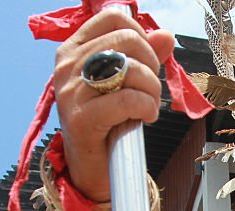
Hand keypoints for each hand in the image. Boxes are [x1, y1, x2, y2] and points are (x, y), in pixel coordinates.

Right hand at [53, 10, 175, 200]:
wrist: (94, 168)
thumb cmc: (109, 124)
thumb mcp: (125, 84)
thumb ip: (144, 56)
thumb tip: (166, 36)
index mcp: (74, 50)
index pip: (113, 17)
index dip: (141, 36)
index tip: (145, 62)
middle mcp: (68, 66)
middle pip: (128, 40)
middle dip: (152, 66)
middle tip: (150, 90)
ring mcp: (71, 92)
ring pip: (130, 68)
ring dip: (152, 89)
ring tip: (148, 106)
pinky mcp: (82, 119)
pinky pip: (128, 100)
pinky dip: (146, 108)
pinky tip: (145, 118)